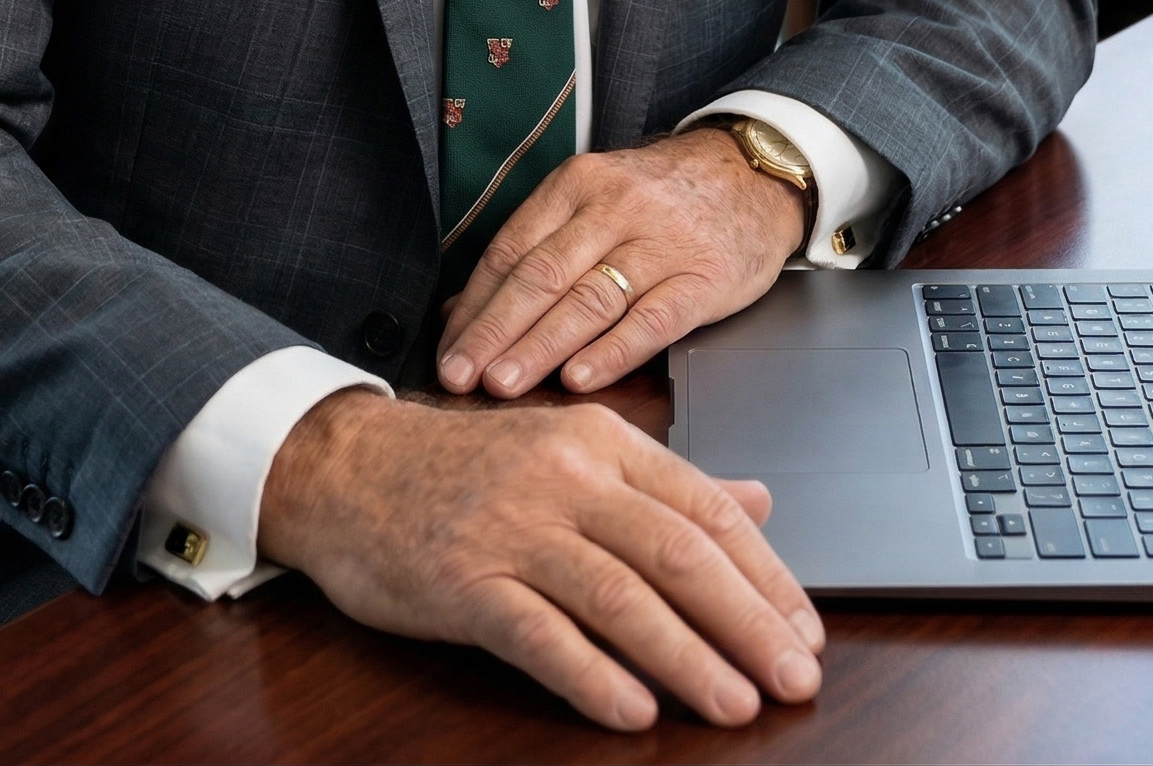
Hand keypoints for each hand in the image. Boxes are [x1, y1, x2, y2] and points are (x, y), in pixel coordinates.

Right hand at [257, 386, 823, 730]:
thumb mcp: (571, 451)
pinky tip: (633, 711)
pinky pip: (538, 633)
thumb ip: (666, 480)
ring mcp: (511, 527)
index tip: (806, 631)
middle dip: (746, 622)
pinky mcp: (462, 579)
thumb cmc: (465, 465)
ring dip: (686, 657)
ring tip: (735, 705)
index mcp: (600, 441)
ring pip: (618, 595)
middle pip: (676, 552)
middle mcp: (563, 476)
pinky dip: (591, 674)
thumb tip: (759, 499)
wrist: (347, 466)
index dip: (764, 575)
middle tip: (795, 679)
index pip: (705, 508)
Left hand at [438, 128, 805, 398]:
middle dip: (495, 331)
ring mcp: (660, 243)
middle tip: (459, 375)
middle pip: (542, 275)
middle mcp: (614, 209)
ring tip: (504, 384)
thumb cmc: (662, 197)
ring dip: (540, 347)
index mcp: (578, 185)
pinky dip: (612, 352)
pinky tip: (580, 379)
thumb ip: (537, 248)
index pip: (512, 249)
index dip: (475, 304)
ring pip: (589, 300)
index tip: (446, 348)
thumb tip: (462, 311)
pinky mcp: (702, 278)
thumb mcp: (596, 199)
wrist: (752, 174)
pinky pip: (651, 320)